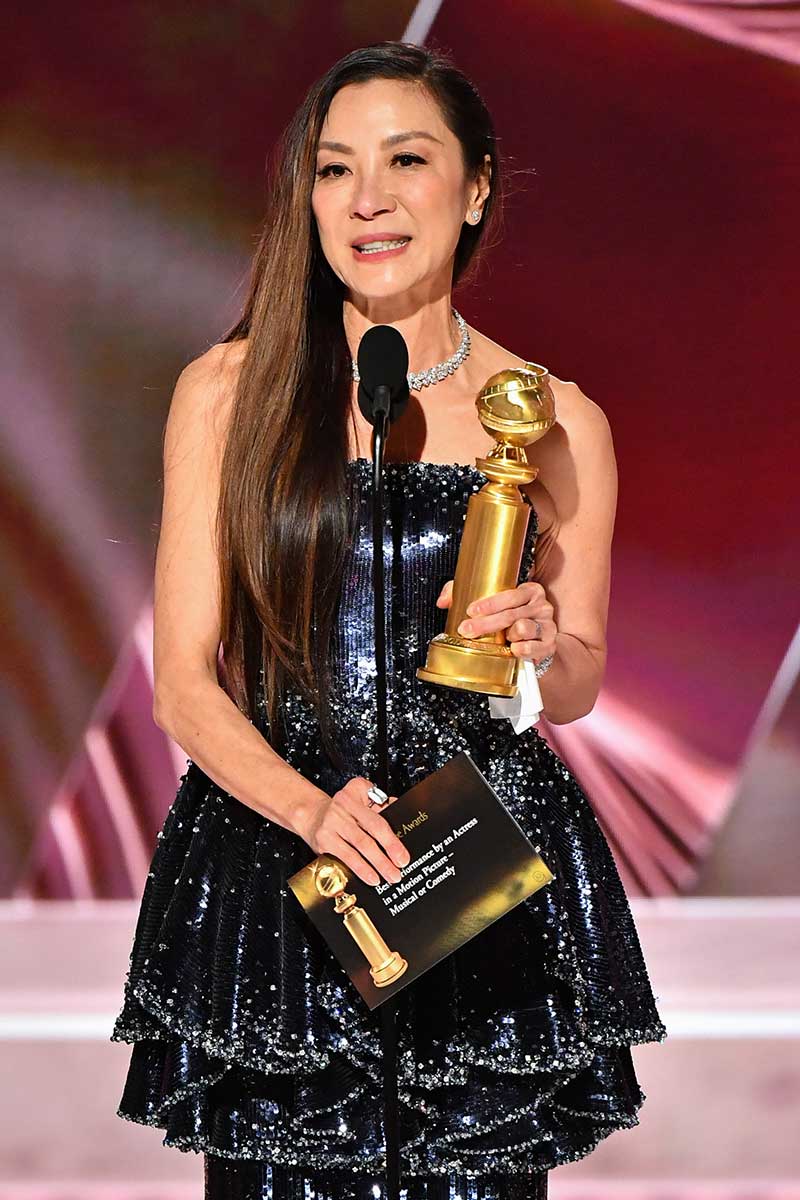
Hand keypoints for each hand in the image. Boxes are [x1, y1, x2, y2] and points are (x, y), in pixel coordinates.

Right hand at [292, 777, 410, 886]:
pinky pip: (344, 857)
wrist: (312, 813)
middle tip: (397, 871)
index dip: (391, 841)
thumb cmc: (342, 809)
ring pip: (356, 849)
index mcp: (354, 794)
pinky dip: (358, 869)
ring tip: (387, 876)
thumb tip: (400, 813)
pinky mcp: (322, 841)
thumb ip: (380, 805)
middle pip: (367, 837)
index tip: (402, 856)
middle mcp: (341, 808)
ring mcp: (330, 825)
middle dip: (384, 857)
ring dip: (374, 866)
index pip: (377, 821)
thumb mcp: (361, 798)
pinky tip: (369, 877)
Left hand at [436, 578, 557, 665]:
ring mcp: (547, 625)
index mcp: (529, 591)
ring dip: (508, 636)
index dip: (489, 604)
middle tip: (467, 630)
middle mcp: (542, 606)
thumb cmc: (512, 620)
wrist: (537, 642)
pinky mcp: (549, 644)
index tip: (471, 611)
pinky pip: (531, 647)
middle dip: (485, 624)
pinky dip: (520, 650)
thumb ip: (465, 594)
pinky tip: (513, 649)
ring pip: (523, 629)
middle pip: (511, 614)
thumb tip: (443, 600)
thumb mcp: (493, 604)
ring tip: (504, 638)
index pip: (509, 594)